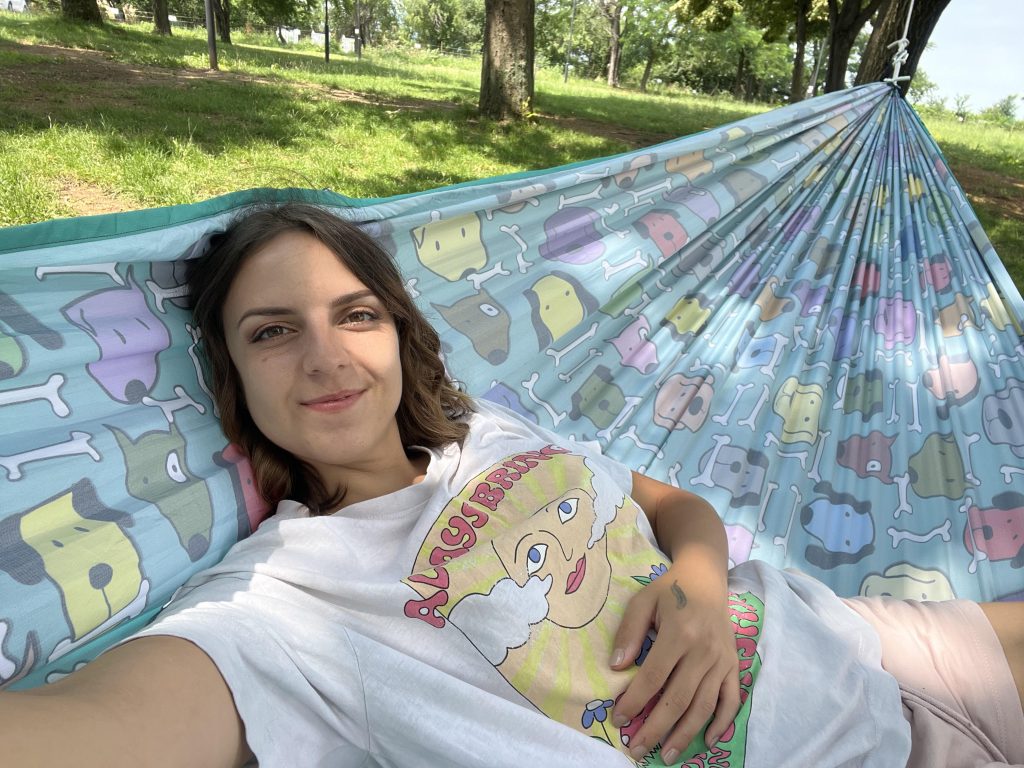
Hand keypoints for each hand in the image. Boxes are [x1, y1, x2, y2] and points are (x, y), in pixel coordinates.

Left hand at [609, 562, 738, 763]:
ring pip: (704, 706)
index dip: (635, 701)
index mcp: (680, 633)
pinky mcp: (734, 665)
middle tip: (637, 749)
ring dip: (685, 734)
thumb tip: (617, 667)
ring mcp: (722, 660)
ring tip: (667, 755)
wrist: (707, 577)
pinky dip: (722, 723)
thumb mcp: (643, 601)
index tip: (619, 719)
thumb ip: (629, 632)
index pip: (653, 677)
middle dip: (656, 728)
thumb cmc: (670, 589)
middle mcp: (704, 651)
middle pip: (678, 698)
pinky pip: (731, 699)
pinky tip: (708, 741)